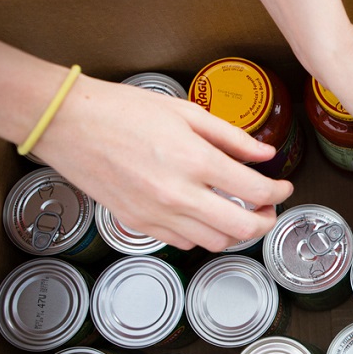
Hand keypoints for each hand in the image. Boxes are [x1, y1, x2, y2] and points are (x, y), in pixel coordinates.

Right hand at [36, 77, 292, 250]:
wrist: (69, 123)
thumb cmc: (122, 110)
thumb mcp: (186, 113)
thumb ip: (231, 137)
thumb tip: (265, 153)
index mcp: (195, 161)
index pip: (256, 192)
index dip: (279, 192)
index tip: (283, 187)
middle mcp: (179, 195)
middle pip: (243, 229)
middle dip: (266, 221)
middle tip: (269, 209)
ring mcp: (157, 215)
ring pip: (215, 243)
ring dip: (236, 232)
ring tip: (240, 213)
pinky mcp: (139, 224)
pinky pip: (185, 243)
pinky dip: (204, 235)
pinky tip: (204, 215)